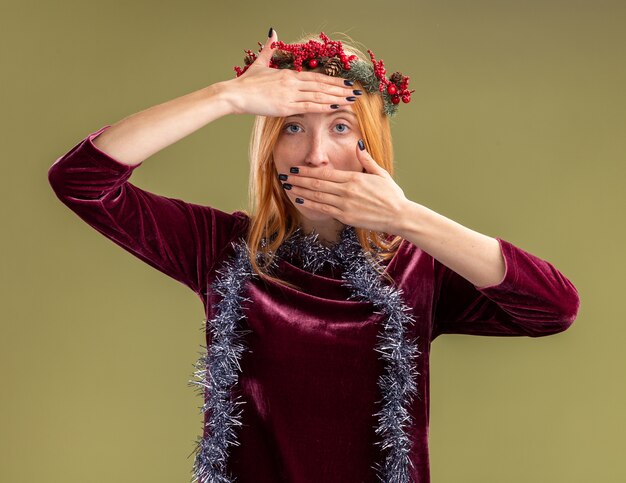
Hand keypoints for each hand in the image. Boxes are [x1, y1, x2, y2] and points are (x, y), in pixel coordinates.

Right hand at [222, 29, 358, 116]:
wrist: (235, 94)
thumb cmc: (246, 83)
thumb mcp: (260, 63)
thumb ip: (269, 49)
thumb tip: (273, 31)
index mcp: (289, 75)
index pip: (317, 77)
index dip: (333, 80)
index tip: (346, 82)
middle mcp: (293, 83)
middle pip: (322, 85)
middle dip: (340, 89)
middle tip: (356, 92)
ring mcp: (290, 94)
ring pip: (319, 95)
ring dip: (337, 97)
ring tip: (351, 99)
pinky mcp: (286, 106)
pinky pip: (310, 106)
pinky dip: (324, 106)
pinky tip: (336, 106)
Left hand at [281, 140, 410, 234]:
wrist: (399, 216)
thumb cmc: (392, 195)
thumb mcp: (380, 174)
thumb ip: (366, 160)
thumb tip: (358, 144)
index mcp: (354, 178)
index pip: (326, 173)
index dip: (308, 171)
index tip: (296, 168)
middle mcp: (347, 191)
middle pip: (317, 184)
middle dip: (299, 180)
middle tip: (286, 176)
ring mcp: (345, 205)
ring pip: (317, 196)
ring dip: (301, 191)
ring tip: (288, 187)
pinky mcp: (346, 217)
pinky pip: (324, 209)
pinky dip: (310, 204)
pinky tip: (300, 200)